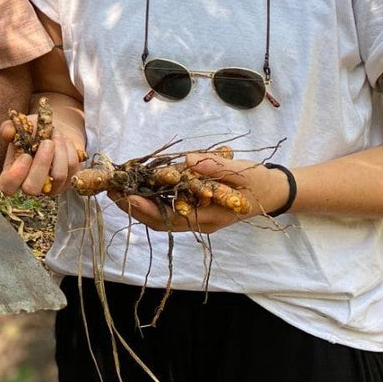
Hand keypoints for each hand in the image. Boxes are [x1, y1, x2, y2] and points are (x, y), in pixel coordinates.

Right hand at [0, 117, 84, 196]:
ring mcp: (51, 187)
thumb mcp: (20, 127)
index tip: (26, 155)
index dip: (15, 175)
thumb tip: (8, 132)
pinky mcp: (69, 182)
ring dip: (59, 149)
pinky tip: (64, 141)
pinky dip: (69, 150)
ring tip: (56, 133)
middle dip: (42, 163)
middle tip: (47, 142)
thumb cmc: (34, 131)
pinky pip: (73, 168)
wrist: (55, 131)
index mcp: (13, 174)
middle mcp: (31, 185)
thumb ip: (10, 127)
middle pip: (32, 189)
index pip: (8, 187)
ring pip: (58, 176)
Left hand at [113, 152, 288, 233]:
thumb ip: (217, 167)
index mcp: (209, 217)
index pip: (170, 219)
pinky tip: (135, 183)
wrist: (272, 190)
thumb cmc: (258, 183)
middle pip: (158, 219)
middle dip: (132, 206)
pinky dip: (149, 196)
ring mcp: (194, 215)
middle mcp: (197, 220)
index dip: (147, 209)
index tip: (126, 195)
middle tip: (110, 189)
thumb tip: (190, 160)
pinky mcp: (193, 206)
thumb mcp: (243, 173)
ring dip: (136, 201)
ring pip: (159, 214)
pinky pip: (166, 205)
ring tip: (114, 186)